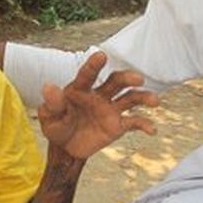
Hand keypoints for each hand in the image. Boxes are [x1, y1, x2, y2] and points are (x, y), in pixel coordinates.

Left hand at [38, 52, 158, 158]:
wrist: (66, 147)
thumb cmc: (56, 126)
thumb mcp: (49, 117)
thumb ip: (52, 104)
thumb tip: (48, 87)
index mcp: (80, 89)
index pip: (88, 75)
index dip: (94, 65)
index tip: (101, 55)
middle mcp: (99, 95)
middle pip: (116, 81)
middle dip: (127, 78)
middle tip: (138, 79)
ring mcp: (110, 108)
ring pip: (130, 98)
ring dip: (143, 97)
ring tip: (154, 101)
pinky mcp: (118, 125)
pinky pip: (134, 122)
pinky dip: (144, 124)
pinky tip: (152, 130)